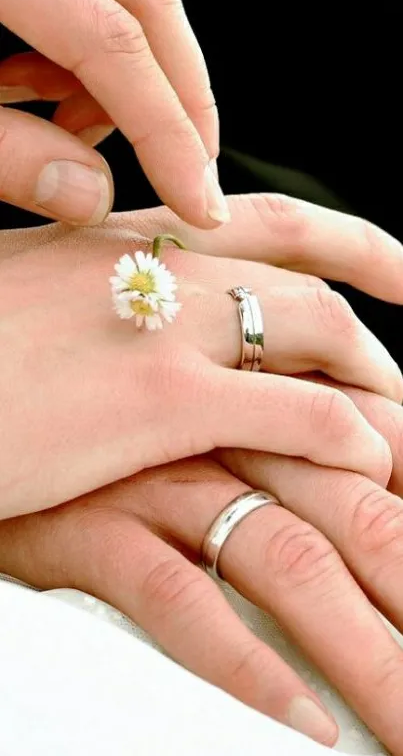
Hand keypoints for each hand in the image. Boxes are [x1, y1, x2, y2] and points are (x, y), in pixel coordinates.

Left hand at [0, 0, 223, 226]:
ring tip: (80, 130)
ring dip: (140, 63)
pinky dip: (105, 28)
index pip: (111, 37)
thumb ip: (4, 154)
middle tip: (190, 178)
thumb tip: (89, 199)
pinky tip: (50, 81)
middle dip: (181, 98)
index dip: (164, 130)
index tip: (198, 203)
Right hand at [0, 194, 401, 517]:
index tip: (393, 264)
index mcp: (122, 241)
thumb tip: (151, 306)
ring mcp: (159, 329)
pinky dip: (343, 433)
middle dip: (374, 307)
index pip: (262, 220)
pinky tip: (364, 459)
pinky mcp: (154, 402)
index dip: (344, 238)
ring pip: (312, 330)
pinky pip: (290, 412)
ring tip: (395, 424)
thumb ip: (103, 292)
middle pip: (302, 273)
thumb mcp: (34, 296)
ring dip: (371, 377)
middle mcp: (151, 268)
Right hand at [2, 386, 402, 752]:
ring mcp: (165, 482)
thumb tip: (367, 481)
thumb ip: (284, 442)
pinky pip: (180, 599)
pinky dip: (244, 663)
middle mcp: (226, 435)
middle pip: (356, 515)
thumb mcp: (208, 418)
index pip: (380, 445)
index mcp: (262, 399)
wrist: (4, 401)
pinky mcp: (99, 527)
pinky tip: (299, 718)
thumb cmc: (115, 428)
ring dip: (362, 652)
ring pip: (289, 562)